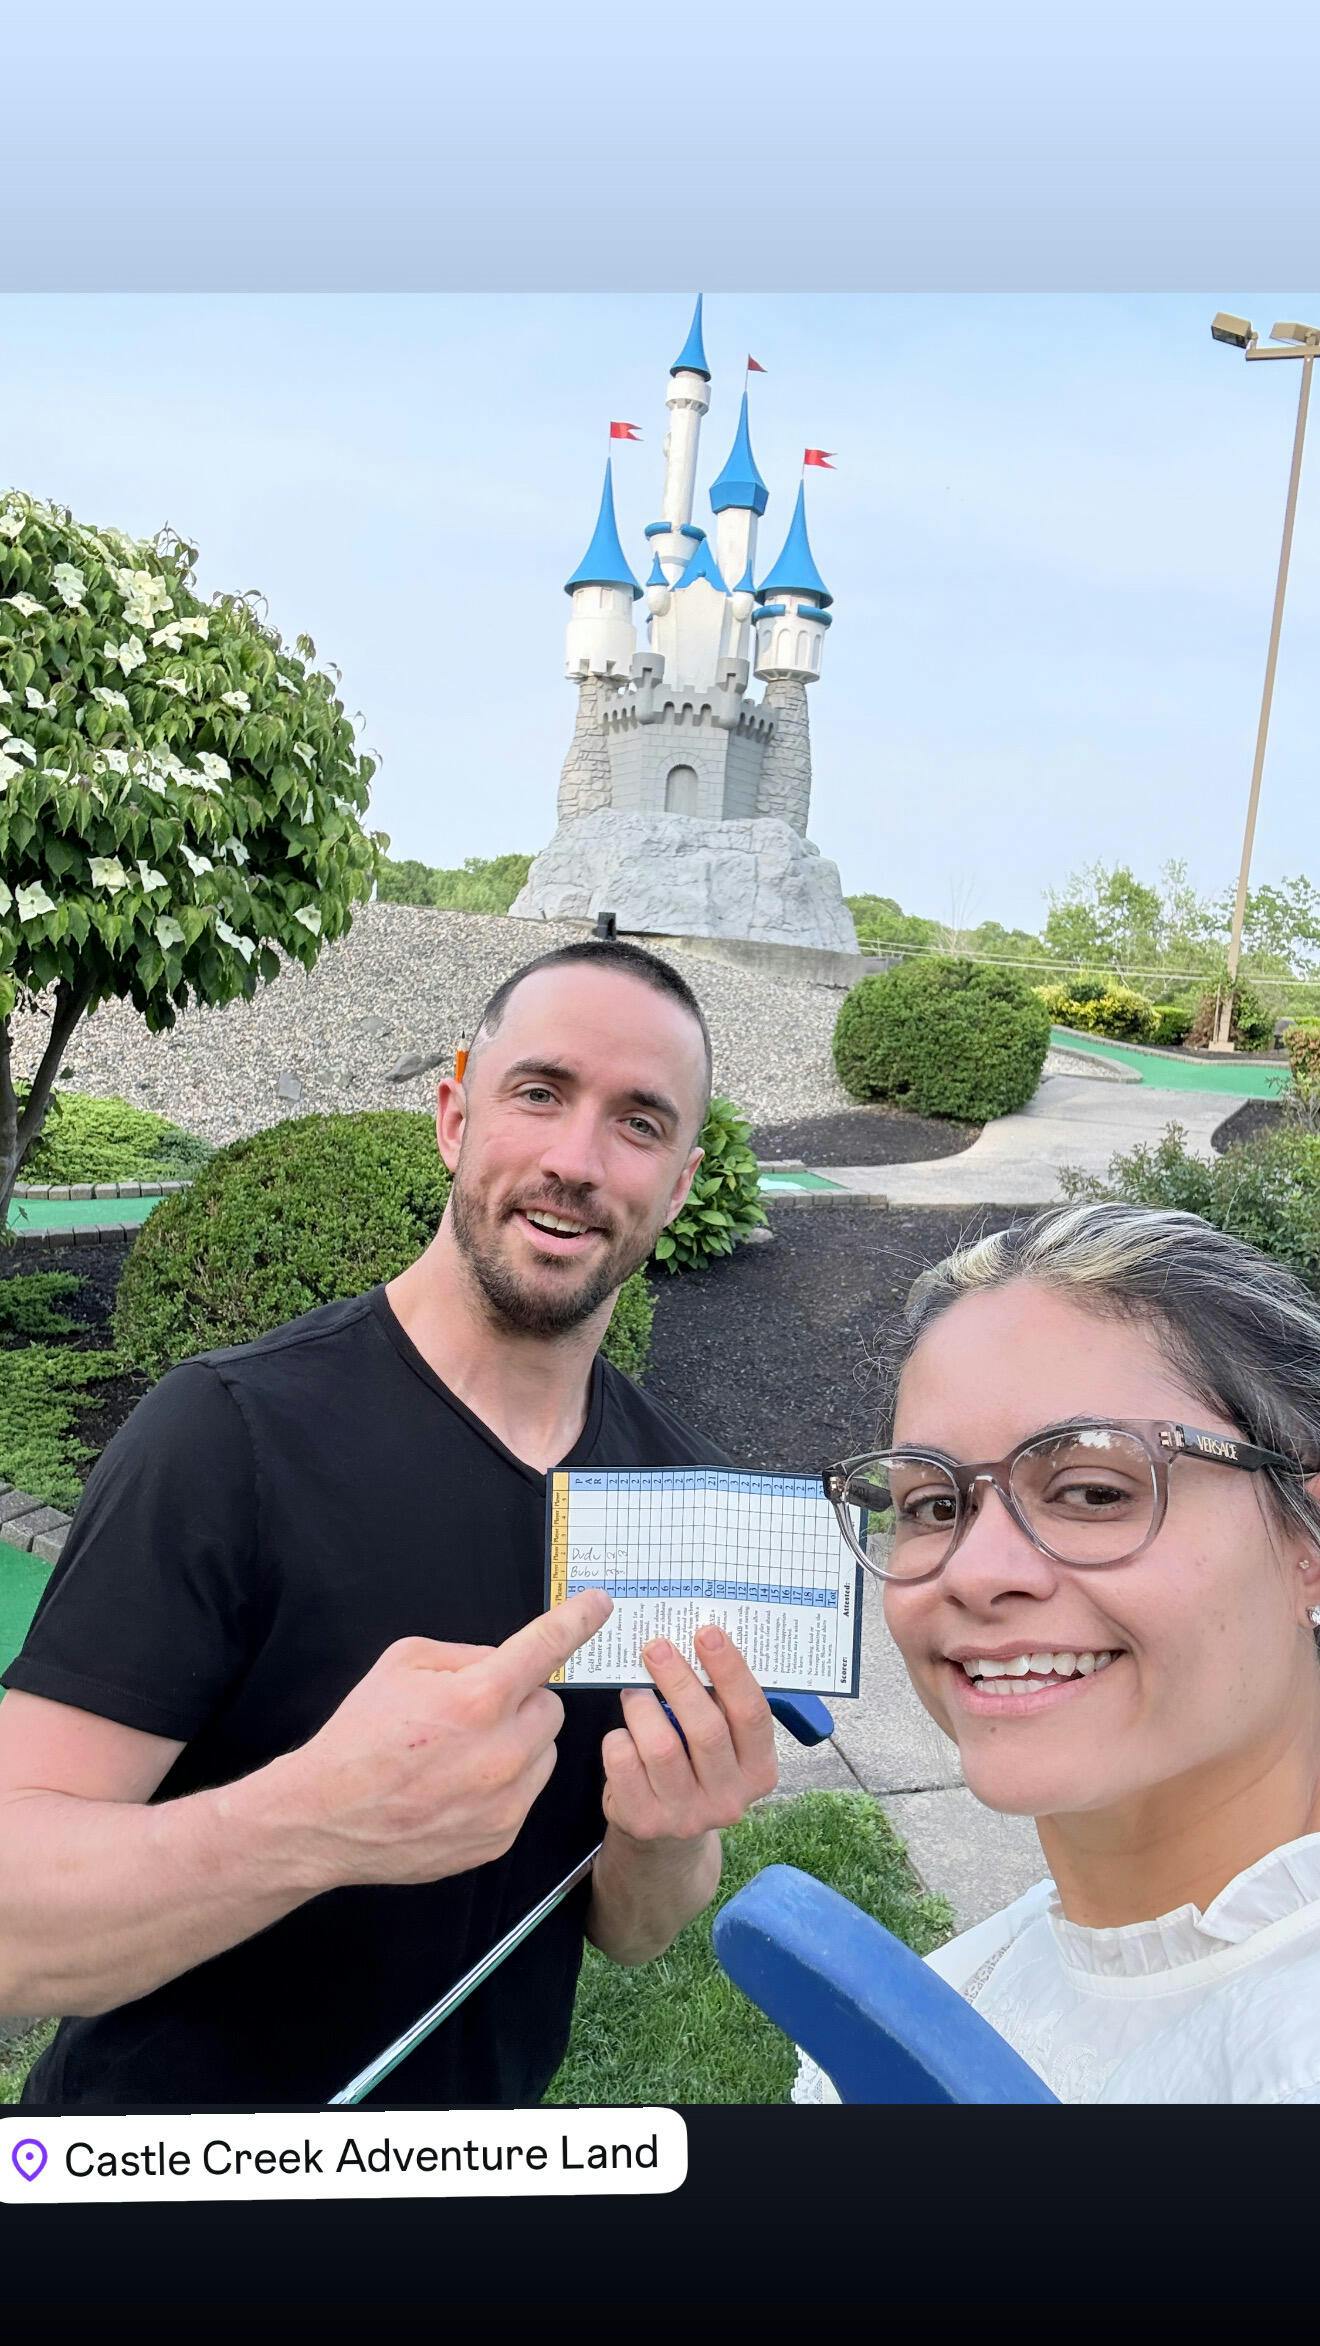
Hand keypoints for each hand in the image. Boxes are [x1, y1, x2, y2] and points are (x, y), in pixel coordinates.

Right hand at [280, 1588, 612, 1889]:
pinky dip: (503, 1784)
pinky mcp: (501, 1837)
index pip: (545, 1647)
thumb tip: (504, 1661)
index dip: (577, 1620)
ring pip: (543, 1752)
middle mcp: (501, 1751)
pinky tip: (457, 1788)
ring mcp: (505, 1800)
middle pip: (550, 1706)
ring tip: (461, 1755)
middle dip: (521, 1701)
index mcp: (477, 1698)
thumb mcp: (402, 1663)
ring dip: (517, 1744)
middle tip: (475, 1712)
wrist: (325, 1817)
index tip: (600, 1605)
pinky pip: (526, 1794)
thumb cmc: (359, 1735)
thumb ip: (465, 1655)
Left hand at [600, 1625, 778, 1845]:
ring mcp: (687, 1816)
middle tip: (657, 1646)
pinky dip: (619, 1739)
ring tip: (633, 1689)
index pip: (752, 1714)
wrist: (664, 1828)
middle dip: (679, 1680)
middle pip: (706, 1730)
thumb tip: (697, 1639)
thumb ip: (719, 1703)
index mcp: (758, 1770)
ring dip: (642, 1707)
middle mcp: (729, 1798)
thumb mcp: (722, 1742)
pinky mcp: (646, 1821)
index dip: (730, 1670)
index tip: (706, 1632)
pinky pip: (625, 1765)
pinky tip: (623, 1733)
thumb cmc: (695, 1764)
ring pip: (661, 1747)